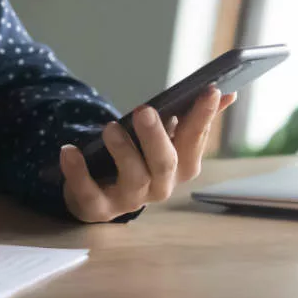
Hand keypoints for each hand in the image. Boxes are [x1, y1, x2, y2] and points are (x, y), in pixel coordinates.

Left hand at [59, 87, 235, 222]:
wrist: (100, 193)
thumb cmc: (138, 158)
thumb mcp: (164, 138)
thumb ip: (192, 118)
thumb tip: (227, 92)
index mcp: (180, 167)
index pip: (195, 141)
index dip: (203, 117)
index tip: (210, 90)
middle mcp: (160, 186)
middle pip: (165, 164)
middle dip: (156, 137)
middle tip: (145, 110)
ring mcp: (129, 199)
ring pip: (133, 178)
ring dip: (122, 151)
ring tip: (110, 127)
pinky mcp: (97, 207)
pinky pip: (88, 193)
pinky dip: (78, 172)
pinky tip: (69, 151)